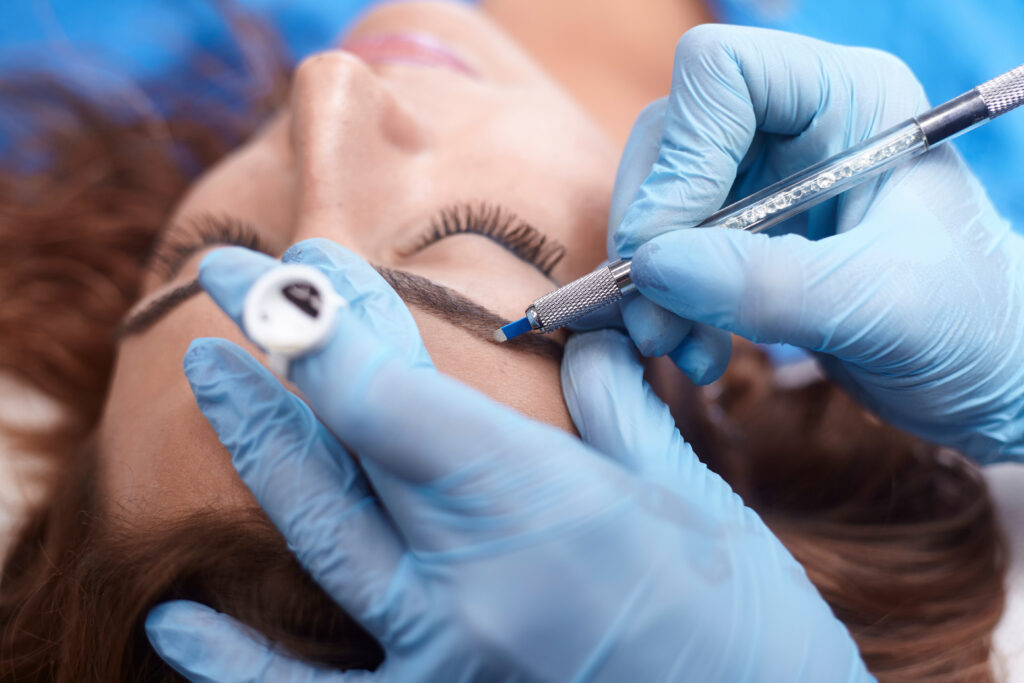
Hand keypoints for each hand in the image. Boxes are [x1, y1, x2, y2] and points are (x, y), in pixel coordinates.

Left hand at [144, 239, 870, 681]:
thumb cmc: (747, 622)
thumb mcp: (686, 496)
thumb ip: (615, 410)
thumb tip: (583, 348)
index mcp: (543, 506)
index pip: (392, 395)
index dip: (332, 321)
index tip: (300, 266)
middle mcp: (473, 583)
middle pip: (345, 443)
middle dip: (280, 351)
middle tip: (228, 280)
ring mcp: (445, 658)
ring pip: (320, 538)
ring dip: (258, 446)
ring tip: (210, 375)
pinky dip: (238, 665)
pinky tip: (176, 626)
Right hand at [612, 25, 1023, 462]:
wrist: (981, 381)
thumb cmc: (967, 329)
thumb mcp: (877, 304)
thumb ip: (764, 284)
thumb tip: (648, 266)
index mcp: (851, 99)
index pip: (722, 75)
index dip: (681, 156)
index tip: (664, 248)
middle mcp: (797, 125)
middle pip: (671, 137)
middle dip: (651, 234)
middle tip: (655, 317)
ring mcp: (764, 180)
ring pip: (658, 198)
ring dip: (651, 279)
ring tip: (680, 346)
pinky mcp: (743, 235)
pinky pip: (667, 249)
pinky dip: (665, 302)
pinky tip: (698, 350)